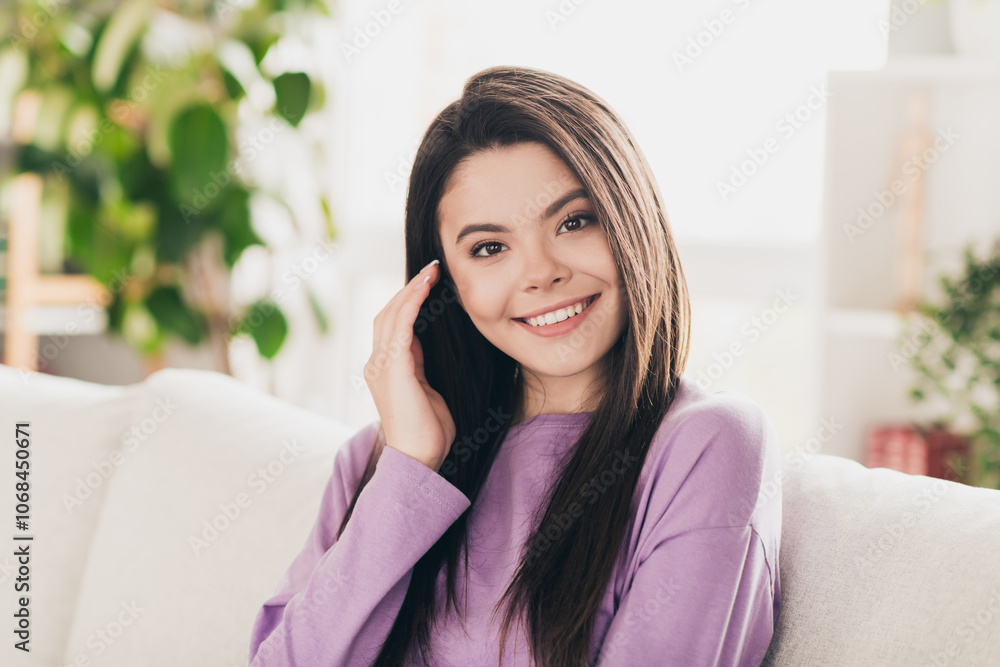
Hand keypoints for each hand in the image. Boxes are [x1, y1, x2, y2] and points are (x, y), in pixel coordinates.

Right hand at [364, 259, 454, 471]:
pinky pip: (400, 327)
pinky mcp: (392, 369)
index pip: (392, 325)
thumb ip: (421, 364)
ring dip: (412, 291)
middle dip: (409, 290)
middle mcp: (376, 364)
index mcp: (385, 369)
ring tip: (431, 273)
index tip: (429, 283)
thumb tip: (426, 341)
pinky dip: (412, 304)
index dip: (409, 302)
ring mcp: (381, 366)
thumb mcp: (427, 389)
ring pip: (391, 315)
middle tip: (432, 270)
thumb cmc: (429, 431)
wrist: (419, 459)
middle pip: (387, 314)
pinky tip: (426, 289)